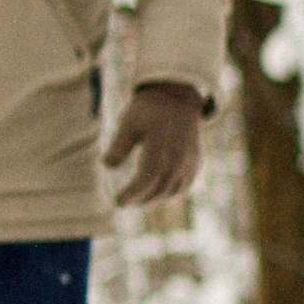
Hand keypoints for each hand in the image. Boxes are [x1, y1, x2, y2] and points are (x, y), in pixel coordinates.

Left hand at [107, 79, 206, 206]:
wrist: (178, 99)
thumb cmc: (149, 111)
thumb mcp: (129, 122)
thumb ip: (119, 144)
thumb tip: (106, 165)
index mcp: (161, 146)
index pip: (147, 178)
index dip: (133, 193)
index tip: (118, 202)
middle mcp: (179, 156)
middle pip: (160, 188)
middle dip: (141, 200)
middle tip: (124, 203)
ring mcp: (190, 161)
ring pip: (173, 189)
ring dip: (155, 199)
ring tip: (138, 201)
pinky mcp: (196, 162)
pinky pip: (184, 185)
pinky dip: (170, 193)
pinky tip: (157, 195)